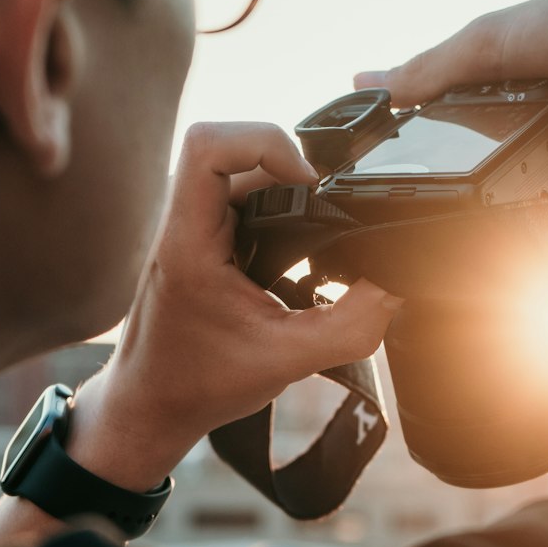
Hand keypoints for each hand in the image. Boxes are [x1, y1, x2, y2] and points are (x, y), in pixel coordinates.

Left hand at [67, 121, 402, 491]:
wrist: (152, 405)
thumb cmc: (198, 383)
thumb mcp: (287, 360)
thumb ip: (351, 326)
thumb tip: (395, 286)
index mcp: (189, 241)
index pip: (208, 145)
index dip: (266, 142)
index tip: (308, 181)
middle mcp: (185, 221)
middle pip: (237, 148)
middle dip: (293, 166)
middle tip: (328, 206)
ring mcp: (193, 224)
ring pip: (245, 168)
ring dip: (288, 186)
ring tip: (322, 224)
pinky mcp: (205, 234)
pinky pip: (244, 192)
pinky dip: (282, 205)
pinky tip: (304, 241)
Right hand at [355, 0, 547, 221]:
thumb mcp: (486, 44)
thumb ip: (429, 70)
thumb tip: (363, 85)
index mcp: (529, 78)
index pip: (480, 121)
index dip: (452, 148)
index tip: (417, 181)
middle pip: (519, 163)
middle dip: (500, 189)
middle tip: (465, 221)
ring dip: (543, 213)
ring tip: (509, 243)